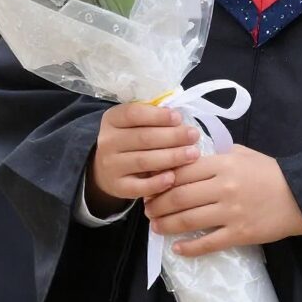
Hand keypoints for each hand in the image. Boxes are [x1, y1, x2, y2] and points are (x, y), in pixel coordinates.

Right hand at [87, 102, 200, 216]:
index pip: (133, 114)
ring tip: (193, 154)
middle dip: (172, 136)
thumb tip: (179, 119)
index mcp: (112, 119)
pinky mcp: (117, 187)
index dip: (157, 115)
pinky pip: (138, 187)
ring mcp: (110, 166)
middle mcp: (107, 142)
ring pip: (143, 161)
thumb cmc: (131, 138)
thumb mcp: (134, 122)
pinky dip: (156, 183)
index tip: (179, 117)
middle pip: (143, 138)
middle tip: (194, 135)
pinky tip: (173, 177)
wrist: (107, 168)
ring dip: (171, 157)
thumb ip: (152, 118)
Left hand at [144, 144, 301, 256]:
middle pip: (179, 196)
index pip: (182, 170)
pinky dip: (189, 248)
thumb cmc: (269, 172)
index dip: (161, 179)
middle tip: (147, 209)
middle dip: (157, 204)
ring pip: (188, 220)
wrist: (299, 196)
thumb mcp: (242, 153)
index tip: (150, 185)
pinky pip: (208, 243)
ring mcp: (230, 212)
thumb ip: (216, 155)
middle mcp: (223, 187)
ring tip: (155, 226)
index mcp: (223, 164)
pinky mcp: (239, 234)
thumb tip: (190, 159)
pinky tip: (177, 248)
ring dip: (167, 224)